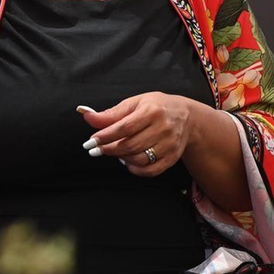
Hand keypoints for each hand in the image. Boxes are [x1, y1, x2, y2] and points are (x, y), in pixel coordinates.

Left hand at [78, 93, 201, 177]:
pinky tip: (127, 162)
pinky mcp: (173, 157)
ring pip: (140, 159)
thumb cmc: (156, 107)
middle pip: (131, 145)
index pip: (125, 128)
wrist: (187, 116)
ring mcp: (170, 145)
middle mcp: (163, 128)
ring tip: (113, 152)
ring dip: (121, 158)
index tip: (91, 141)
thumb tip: (87, 116)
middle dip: (109, 149)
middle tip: (95, 150)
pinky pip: (151, 170)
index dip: (105, 136)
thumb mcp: (134, 103)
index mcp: (152, 111)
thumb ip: (111, 113)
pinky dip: (136, 170)